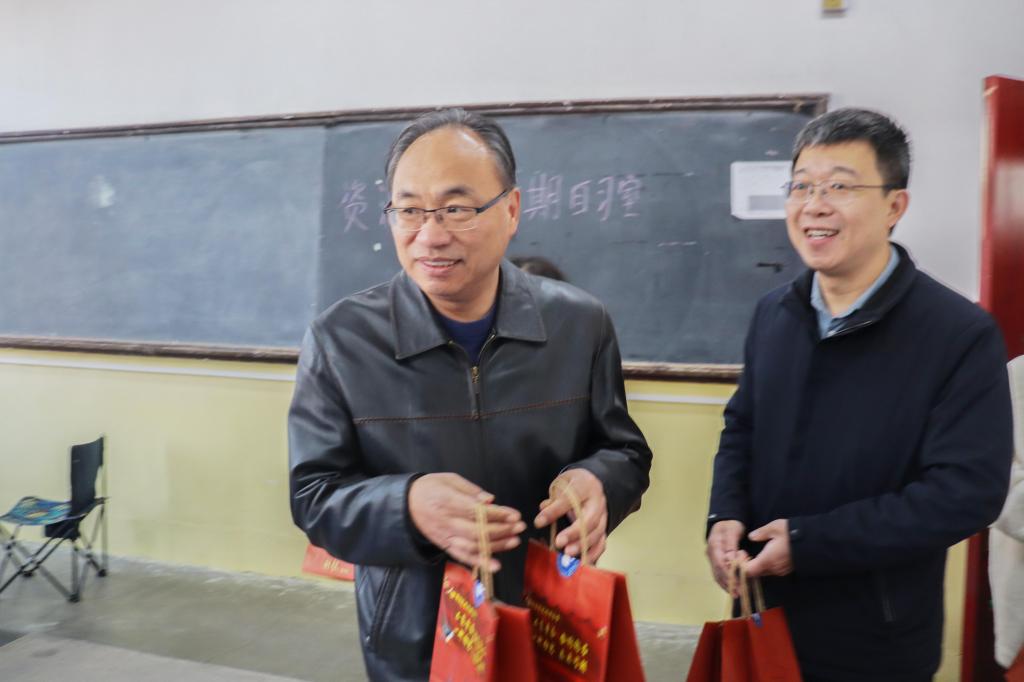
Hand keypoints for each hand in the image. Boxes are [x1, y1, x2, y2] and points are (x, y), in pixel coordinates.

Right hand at [408, 473, 524, 571]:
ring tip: (514, 540)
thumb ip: (470, 490)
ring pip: (472, 546)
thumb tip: (490, 500)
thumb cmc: (430, 488)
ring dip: (496, 546)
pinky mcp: (445, 546)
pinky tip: (495, 565)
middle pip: (477, 531)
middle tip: (519, 527)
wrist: (406, 505)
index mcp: (447, 502)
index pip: (476, 511)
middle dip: (502, 530)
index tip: (515, 515)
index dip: (497, 515)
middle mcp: (446, 522)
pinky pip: (463, 557)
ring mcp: (445, 537)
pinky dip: (479, 563)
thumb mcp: (448, 480)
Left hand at [534, 469, 607, 562]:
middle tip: (559, 542)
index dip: (554, 511)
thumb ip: (553, 498)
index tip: (539, 522)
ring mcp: (603, 516)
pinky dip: (593, 553)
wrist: (591, 482)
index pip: (569, 499)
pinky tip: (582, 562)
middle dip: (574, 532)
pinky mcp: (604, 528)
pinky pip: (602, 542)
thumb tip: (543, 510)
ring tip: (567, 553)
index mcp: (585, 486)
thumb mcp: (562, 484)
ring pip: (597, 532)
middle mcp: (597, 502)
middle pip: (589, 519)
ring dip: (582, 545)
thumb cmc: (573, 484)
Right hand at [706, 520, 747, 595]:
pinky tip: (731, 589)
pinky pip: (718, 573)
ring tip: (735, 594)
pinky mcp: (715, 561)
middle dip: (728, 583)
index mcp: (714, 545)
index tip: (737, 583)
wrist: (725, 523)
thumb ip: (731, 544)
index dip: (728, 574)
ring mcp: (711, 557)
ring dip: (726, 585)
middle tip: (738, 593)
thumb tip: (731, 559)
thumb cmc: (731, 526)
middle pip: (718, 571)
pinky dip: (724, 582)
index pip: (720, 563)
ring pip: (717, 574)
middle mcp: (711, 553)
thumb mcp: (733, 531)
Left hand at [745, 519, 792, 577]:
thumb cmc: (792, 533)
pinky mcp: (787, 570)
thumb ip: (760, 533)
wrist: (813, 541)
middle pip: (755, 573)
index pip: (748, 571)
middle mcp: (773, 569)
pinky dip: (765, 565)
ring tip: (755, 553)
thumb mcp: (774, 528)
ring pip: (763, 572)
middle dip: (747, 564)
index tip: (742, 552)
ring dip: (757, 565)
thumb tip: (751, 537)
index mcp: (767, 559)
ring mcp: (781, 571)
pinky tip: (766, 555)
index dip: (741, 564)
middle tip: (746, 553)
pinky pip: (772, 571)